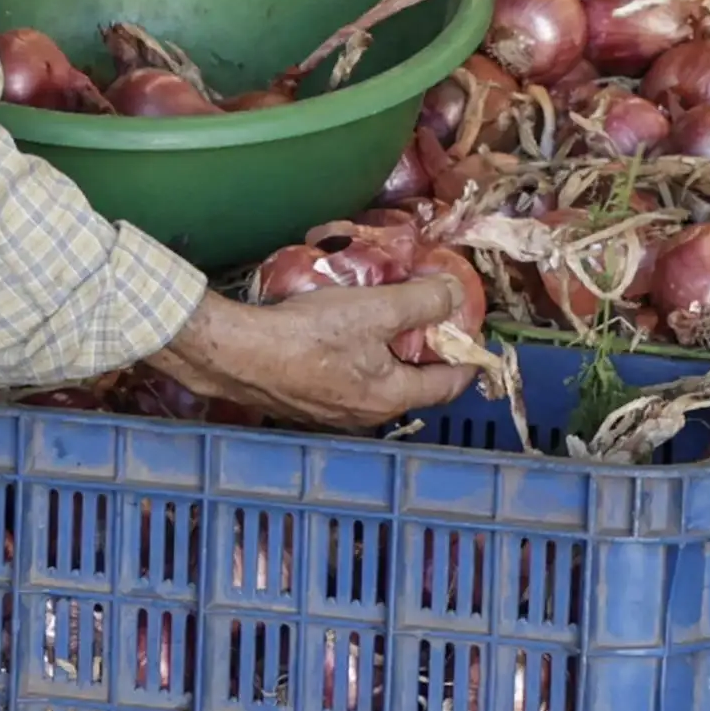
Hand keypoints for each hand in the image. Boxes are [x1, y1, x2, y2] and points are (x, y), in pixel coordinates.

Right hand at [152, 277, 470, 433]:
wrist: (234, 354)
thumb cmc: (307, 335)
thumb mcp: (375, 309)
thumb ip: (422, 302)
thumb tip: (455, 295)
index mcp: (391, 398)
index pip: (448, 385)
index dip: (468, 358)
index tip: (475, 335)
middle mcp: (365, 415)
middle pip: (412, 383)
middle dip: (425, 351)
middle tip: (429, 315)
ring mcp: (332, 413)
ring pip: (377, 381)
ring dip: (388, 352)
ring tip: (384, 317)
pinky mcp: (304, 402)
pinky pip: (345, 379)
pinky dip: (356, 356)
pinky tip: (340, 331)